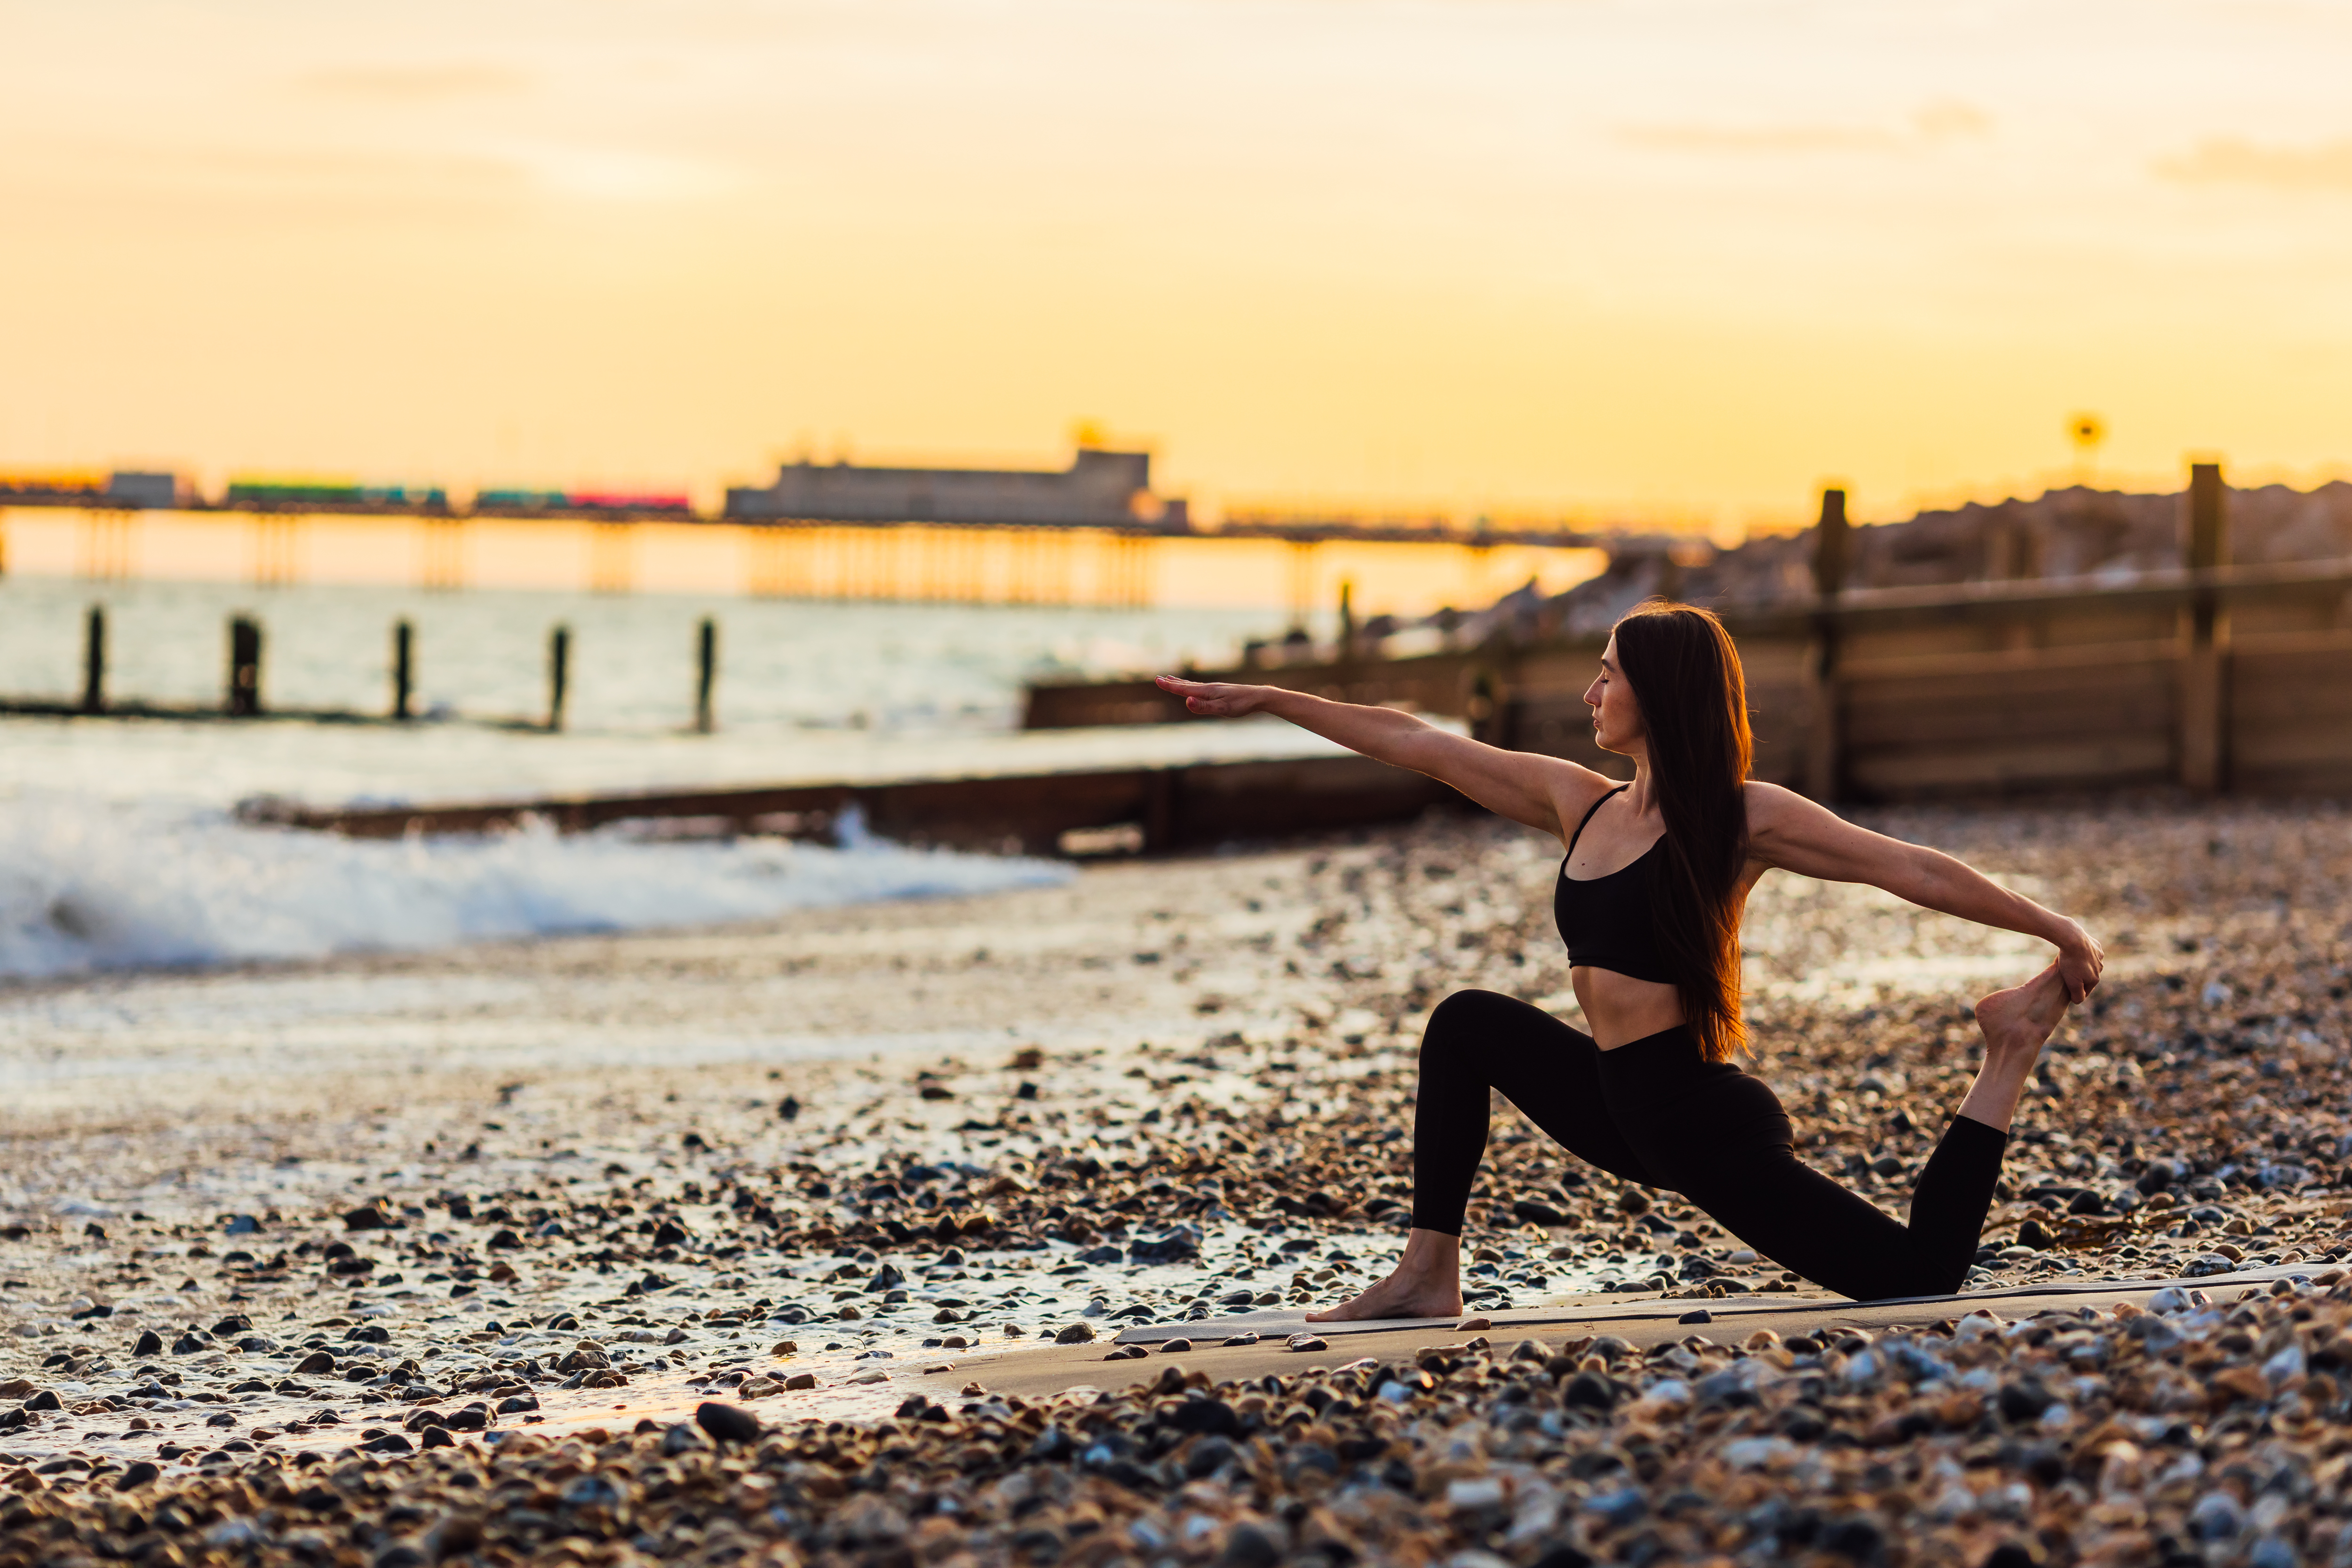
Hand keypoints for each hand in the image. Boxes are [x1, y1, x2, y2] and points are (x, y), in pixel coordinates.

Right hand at [1156, 674, 1277, 717]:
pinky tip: (1195, 688)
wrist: (1258, 697)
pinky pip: (1201, 687)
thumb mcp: (1222, 709)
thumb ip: (1203, 707)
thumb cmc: (1241, 705)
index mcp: (1206, 691)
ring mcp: (1214, 689)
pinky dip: (1192, 686)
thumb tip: (1187, 701)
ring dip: (1181, 682)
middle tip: (1159, 678)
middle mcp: (1208, 687)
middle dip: (1172, 683)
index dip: (1170, 686)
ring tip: (1172, 679)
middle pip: (1186, 684)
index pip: (1183, 689)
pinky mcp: (1220, 691)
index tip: (1157, 680)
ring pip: (1193, 685)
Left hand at [2052, 918, 2103, 1002]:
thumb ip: (2077, 994)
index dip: (2075, 990)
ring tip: (2069, 961)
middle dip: (2078, 976)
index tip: (2065, 985)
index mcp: (2095, 979)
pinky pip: (2089, 952)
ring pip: (2089, 964)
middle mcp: (2100, 968)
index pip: (2086, 990)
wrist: (2073, 939)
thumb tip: (2079, 1001)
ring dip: (2081, 964)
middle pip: (2088, 976)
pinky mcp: (2096, 945)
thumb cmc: (2070, 962)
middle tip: (2066, 972)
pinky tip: (2074, 951)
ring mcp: (2099, 956)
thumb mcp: (2072, 982)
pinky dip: (2082, 953)